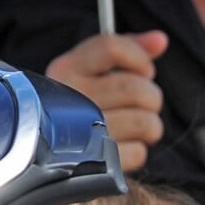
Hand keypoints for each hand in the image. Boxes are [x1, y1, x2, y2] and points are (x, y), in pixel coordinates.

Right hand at [46, 30, 168, 171]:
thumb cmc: (79, 104)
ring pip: (145, 122)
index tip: (145, 71)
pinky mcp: (93, 164)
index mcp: (67, 69)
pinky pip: (138, 153)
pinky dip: (138, 151)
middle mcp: (70, 99)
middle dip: (152, 97)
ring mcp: (81, 134)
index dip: (140, 58)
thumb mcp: (93, 69)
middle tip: (146, 104)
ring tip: (139, 127)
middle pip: (136, 88)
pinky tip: (124, 148)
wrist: (43, 152)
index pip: (112, 48)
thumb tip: (161, 40)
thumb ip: (129, 49)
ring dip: (151, 126)